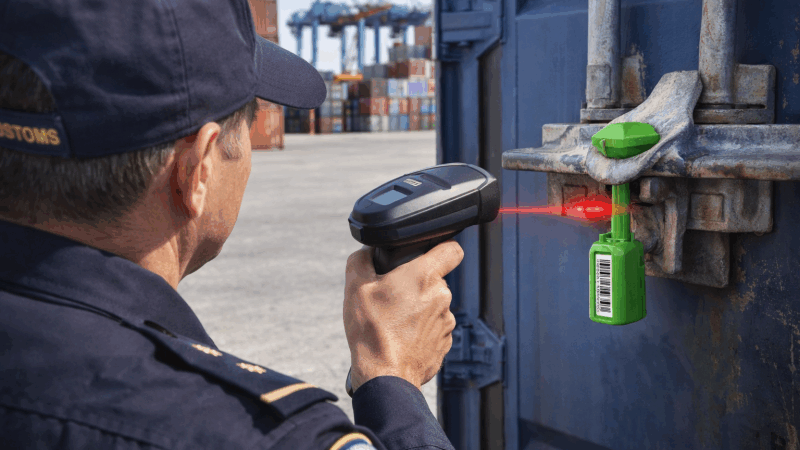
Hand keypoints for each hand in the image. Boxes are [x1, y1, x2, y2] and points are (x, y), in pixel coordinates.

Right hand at [343, 241, 462, 392]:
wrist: (384, 375)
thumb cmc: (371, 330)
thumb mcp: (355, 286)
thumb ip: (361, 260)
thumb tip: (366, 252)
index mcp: (425, 276)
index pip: (452, 249)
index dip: (441, 247)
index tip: (428, 254)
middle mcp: (442, 296)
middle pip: (435, 280)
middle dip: (416, 286)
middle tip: (392, 297)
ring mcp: (446, 322)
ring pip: (433, 306)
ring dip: (418, 310)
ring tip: (393, 321)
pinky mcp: (445, 343)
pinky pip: (434, 329)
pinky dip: (420, 331)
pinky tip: (401, 338)